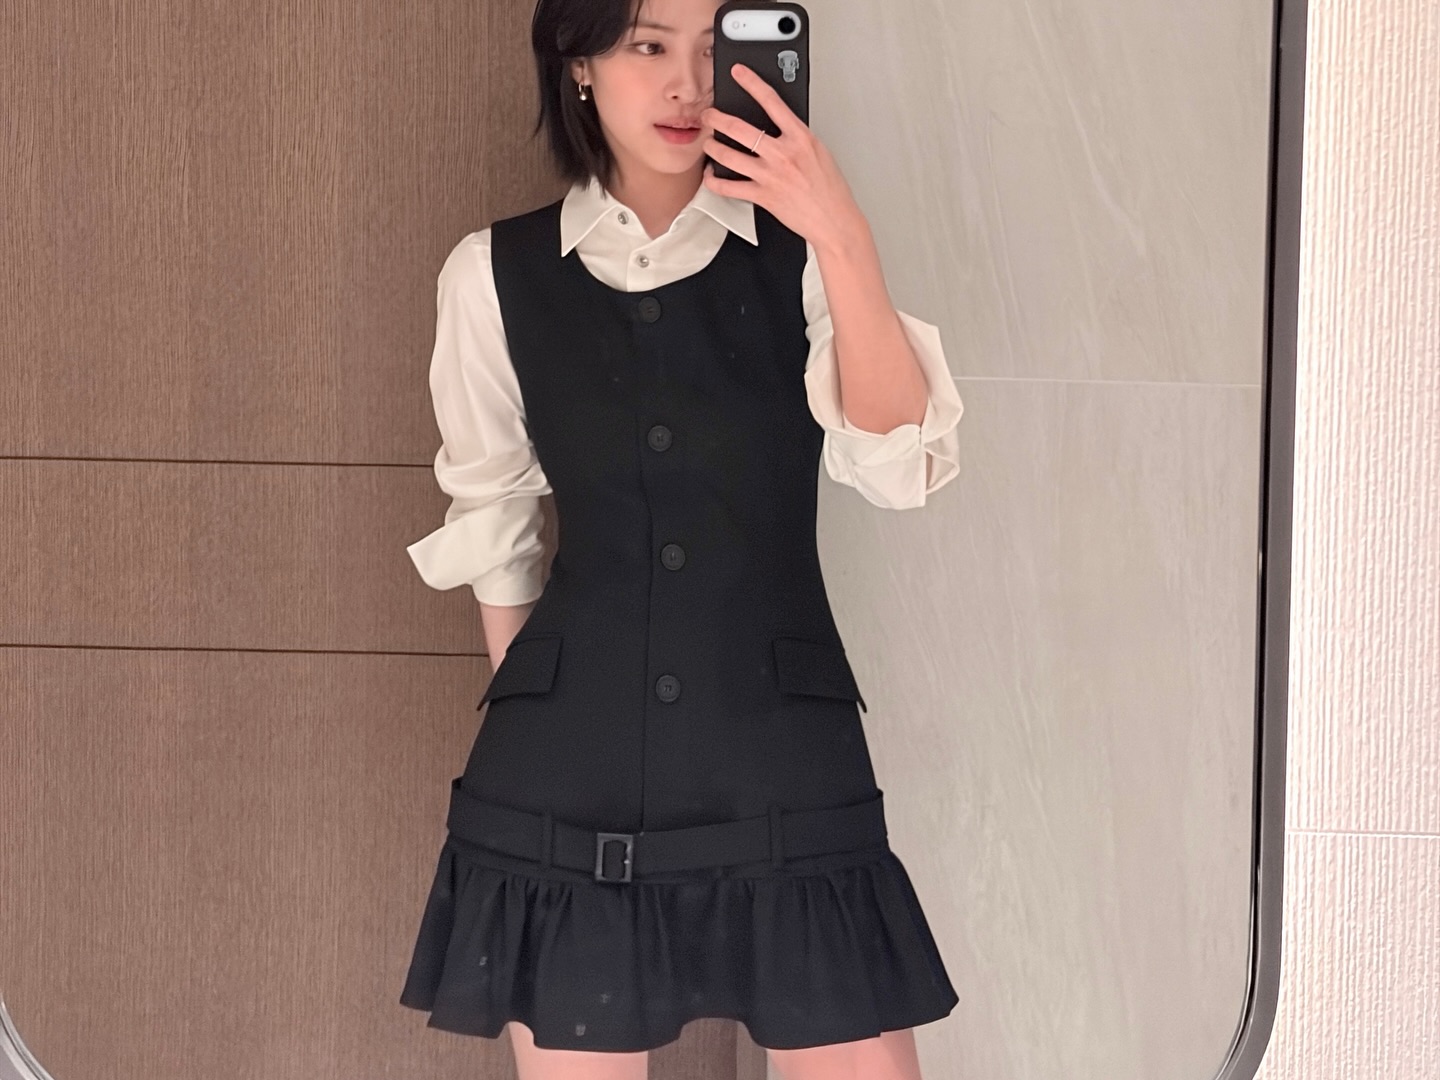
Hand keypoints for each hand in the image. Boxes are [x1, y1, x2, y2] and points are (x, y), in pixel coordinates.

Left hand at [701, 63, 863, 249]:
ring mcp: (770, 175)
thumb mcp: (819, 152)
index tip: (739, 72)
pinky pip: (729, 187)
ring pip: (729, 156)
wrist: (834, 220)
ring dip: (712, 147)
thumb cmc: (830, 189)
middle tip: (708, 115)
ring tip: (708, 143)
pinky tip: (711, 176)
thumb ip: (796, 137)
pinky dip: (714, 181)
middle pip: (739, 128)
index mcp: (800, 137)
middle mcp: (783, 154)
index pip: (772, 101)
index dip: (752, 83)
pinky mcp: (763, 196)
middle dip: (716, 118)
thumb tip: (779, 127)